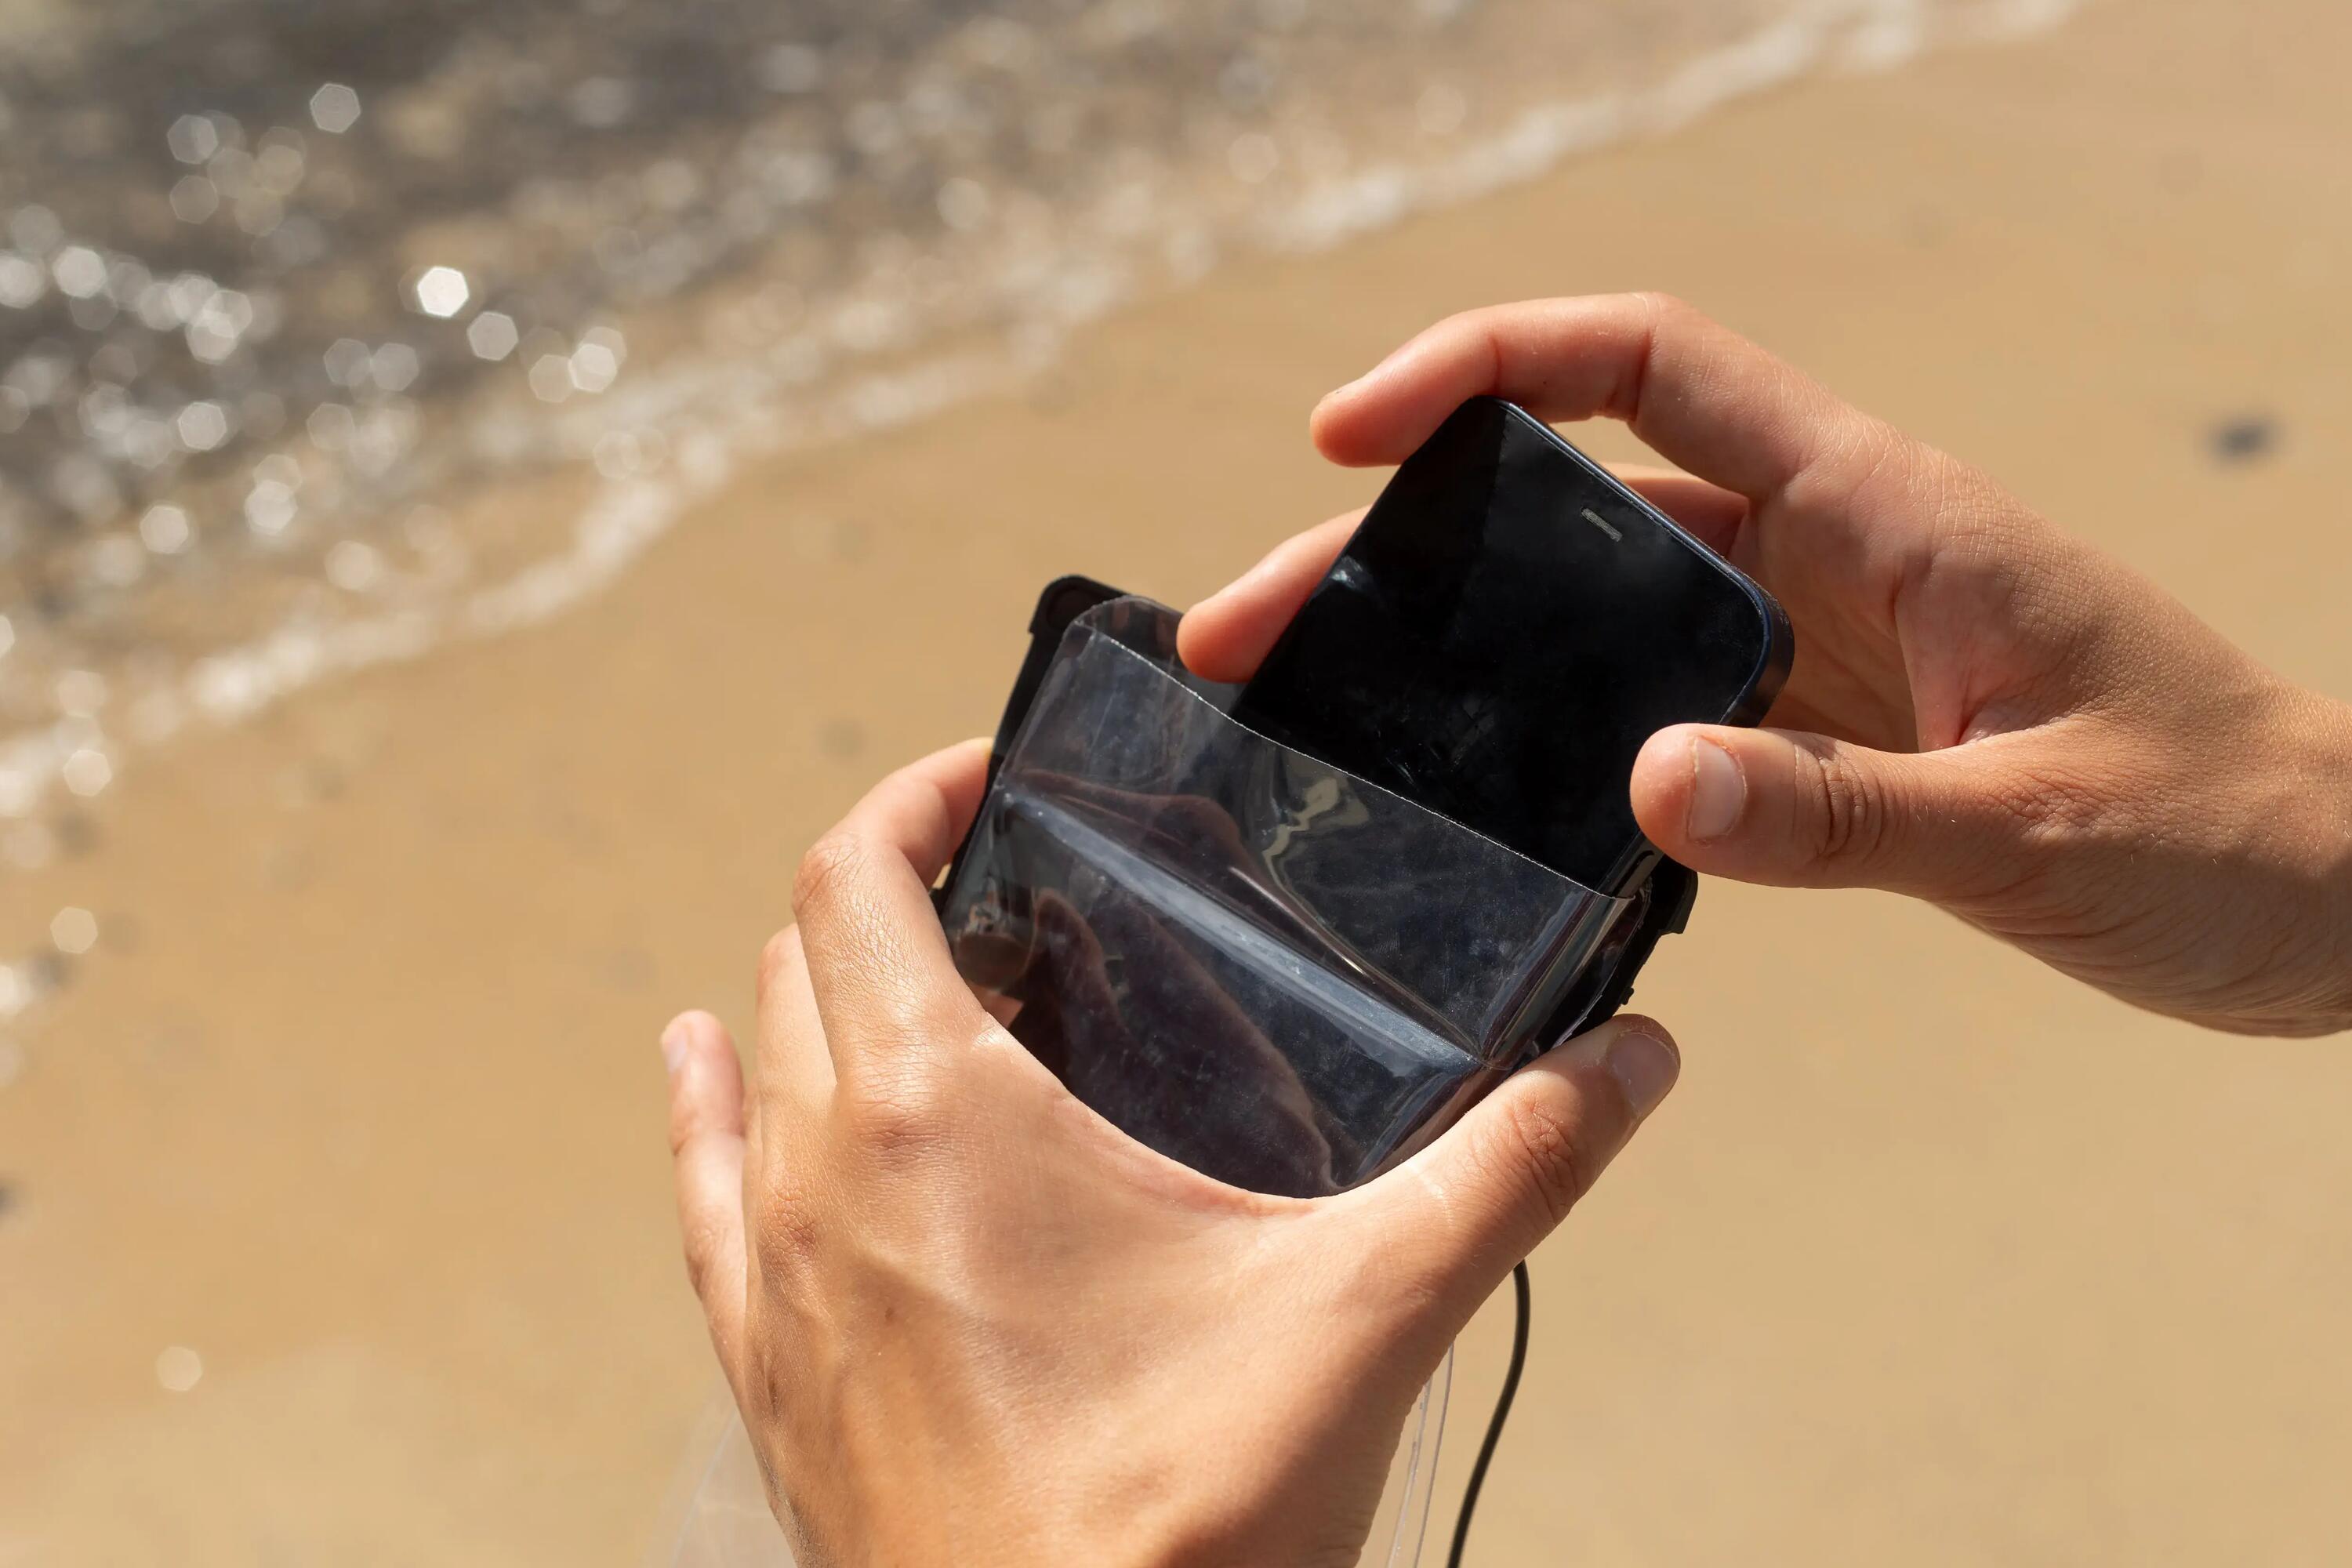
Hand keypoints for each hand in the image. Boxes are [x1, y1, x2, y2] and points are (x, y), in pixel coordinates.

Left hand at [661, 740, 1680, 1567]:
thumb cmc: (1185, 1525)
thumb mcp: (1368, 1314)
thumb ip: (1511, 1169)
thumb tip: (1628, 1067)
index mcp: (931, 1112)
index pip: (858, 873)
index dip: (917, 795)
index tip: (992, 776)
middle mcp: (819, 1174)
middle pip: (801, 956)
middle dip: (889, 890)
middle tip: (1003, 886)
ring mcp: (776, 1282)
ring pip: (749, 1068)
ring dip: (806, 993)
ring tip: (893, 968)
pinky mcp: (768, 1378)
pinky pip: (703, 1200)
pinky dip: (708, 1115)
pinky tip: (707, 1081)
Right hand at [1182, 294, 2351, 1037]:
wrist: (2351, 899)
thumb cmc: (2242, 837)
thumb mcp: (2043, 831)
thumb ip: (1846, 817)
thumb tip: (1646, 791)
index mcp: (1887, 514)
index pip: (1653, 367)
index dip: (1490, 366)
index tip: (1353, 434)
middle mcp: (1835, 553)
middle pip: (1572, 497)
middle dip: (1399, 545)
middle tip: (1253, 628)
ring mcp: (1822, 642)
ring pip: (1591, 604)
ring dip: (1446, 642)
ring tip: (1309, 712)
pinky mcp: (1827, 728)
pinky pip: (1650, 696)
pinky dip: (1539, 724)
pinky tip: (1464, 797)